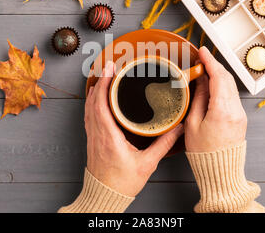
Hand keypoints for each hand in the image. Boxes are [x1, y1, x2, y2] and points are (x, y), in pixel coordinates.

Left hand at [85, 61, 183, 196]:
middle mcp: (97, 134)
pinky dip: (91, 103)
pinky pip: (88, 116)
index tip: (109, 70)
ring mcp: (92, 137)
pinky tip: (95, 99)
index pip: (101, 104)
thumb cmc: (122, 183)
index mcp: (109, 136)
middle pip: (93, 101)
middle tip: (108, 67)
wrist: (104, 197)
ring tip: (102, 77)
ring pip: (88, 108)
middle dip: (100, 80)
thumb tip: (177, 130)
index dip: (104, 84)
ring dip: (95, 90)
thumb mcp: (147, 164)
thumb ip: (163, 145)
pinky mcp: (92, 140)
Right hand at [185, 47, 246, 152]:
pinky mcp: (241, 118)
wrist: (221, 173)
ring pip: (231, 86)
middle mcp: (236, 110)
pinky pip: (232, 95)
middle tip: (202, 58)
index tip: (202, 51)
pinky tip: (212, 85)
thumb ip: (198, 98)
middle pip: (227, 79)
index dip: (210, 61)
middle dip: (215, 65)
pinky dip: (222, 86)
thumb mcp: (193, 124)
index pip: (218, 77)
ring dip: (219, 75)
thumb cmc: (204, 153)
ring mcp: (241, 114)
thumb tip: (200, 80)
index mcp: (222, 111)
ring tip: (205, 69)